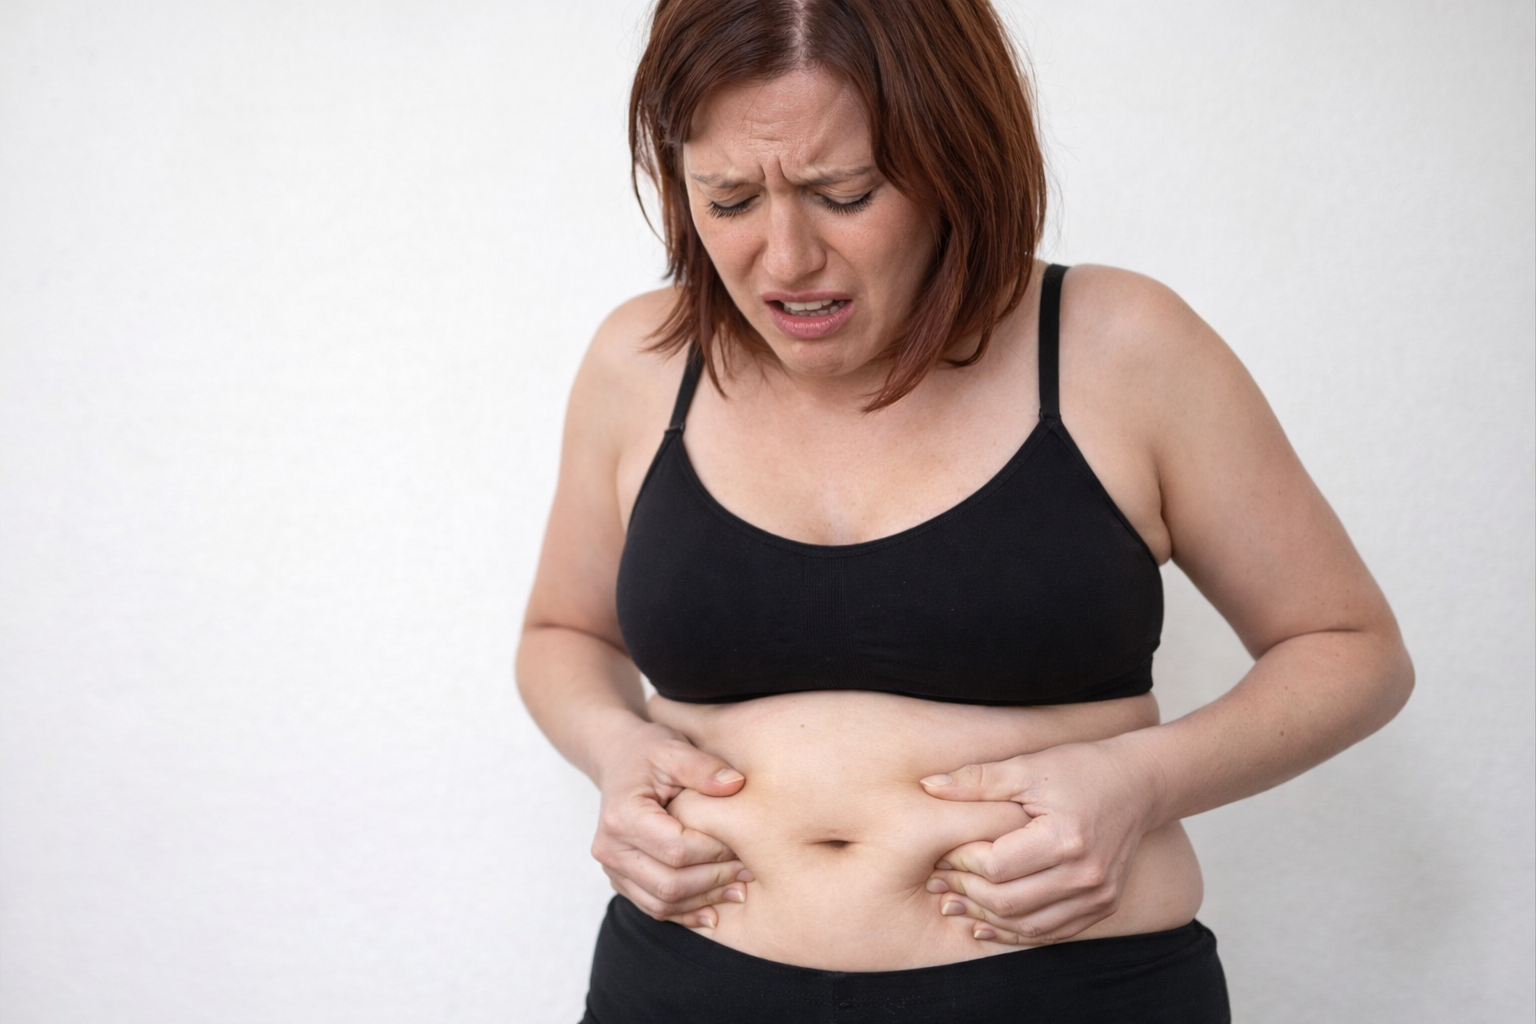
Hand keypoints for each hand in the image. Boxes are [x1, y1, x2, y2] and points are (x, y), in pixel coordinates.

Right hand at [591, 721, 751, 927]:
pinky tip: (715, 909)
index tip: (747, 842)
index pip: (677, 848)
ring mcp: (612, 868)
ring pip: (662, 902)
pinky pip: (654, 907)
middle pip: (669, 882)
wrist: (618, 759)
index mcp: (622, 816)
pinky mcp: (620, 879)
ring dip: (704, 901)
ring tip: (740, 890)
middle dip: (715, 880)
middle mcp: (609, 848)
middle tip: (751, 872)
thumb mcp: (674, 748)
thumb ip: (703, 767)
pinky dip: (686, 912)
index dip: (716, 851)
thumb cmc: (648, 752)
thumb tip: (736, 785)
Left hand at [919, 737, 1161, 944]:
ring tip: (953, 903)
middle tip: (937, 881)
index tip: (942, 850)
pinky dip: (1016, 932)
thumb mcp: (1028, 767)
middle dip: (965, 892)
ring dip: (985, 918)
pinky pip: (1052, 932)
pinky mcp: (1103, 905)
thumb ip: (978, 780)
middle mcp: (1086, 875)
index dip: (961, 861)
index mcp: (1065, 839)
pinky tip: (987, 924)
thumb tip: (928, 786)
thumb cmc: (1082, 769)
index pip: (996, 866)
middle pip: (1008, 901)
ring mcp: (1098, 895)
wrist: (1140, 784)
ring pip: (1028, 925)